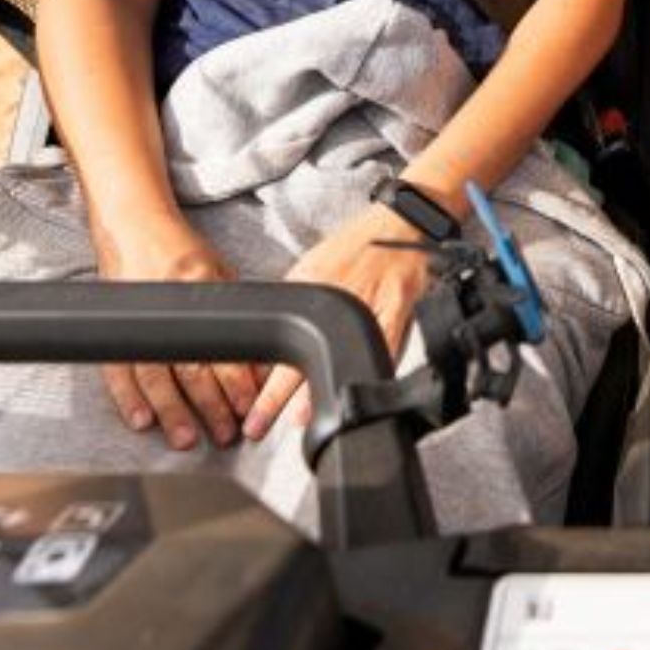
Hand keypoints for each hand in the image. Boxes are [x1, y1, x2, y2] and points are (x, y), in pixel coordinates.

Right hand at [90, 216, 261, 451]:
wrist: (132, 224)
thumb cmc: (180, 251)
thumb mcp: (218, 272)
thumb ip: (233, 313)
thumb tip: (255, 362)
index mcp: (201, 287)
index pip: (223, 346)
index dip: (238, 381)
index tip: (250, 408)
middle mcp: (170, 304)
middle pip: (191, 367)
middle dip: (211, 406)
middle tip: (225, 434)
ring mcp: (138, 316)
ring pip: (155, 375)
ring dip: (172, 411)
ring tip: (186, 438)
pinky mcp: (115, 324)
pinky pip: (118, 369)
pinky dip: (127, 398)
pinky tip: (141, 421)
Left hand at [242, 200, 438, 442]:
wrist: (401, 224)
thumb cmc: (358, 245)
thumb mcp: (314, 263)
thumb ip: (296, 299)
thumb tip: (275, 336)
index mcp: (308, 281)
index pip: (276, 338)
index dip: (259, 377)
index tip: (248, 404)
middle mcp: (333, 297)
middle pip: (298, 358)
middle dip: (274, 399)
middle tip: (258, 425)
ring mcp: (366, 307)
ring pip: (335, 362)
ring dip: (314, 397)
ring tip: (298, 421)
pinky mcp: (396, 313)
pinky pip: (379, 353)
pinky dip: (362, 376)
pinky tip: (351, 397)